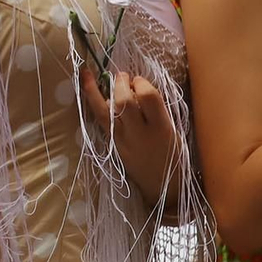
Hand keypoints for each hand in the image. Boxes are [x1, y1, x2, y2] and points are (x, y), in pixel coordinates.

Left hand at [81, 69, 177, 205]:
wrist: (162, 188)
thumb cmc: (174, 157)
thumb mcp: (175, 131)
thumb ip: (158, 110)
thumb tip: (139, 89)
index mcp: (162, 129)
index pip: (148, 97)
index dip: (141, 82)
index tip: (139, 80)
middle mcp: (140, 134)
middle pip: (124, 102)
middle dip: (120, 83)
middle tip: (122, 75)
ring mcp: (123, 141)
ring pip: (105, 111)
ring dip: (95, 90)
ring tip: (87, 74)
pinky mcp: (113, 146)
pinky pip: (100, 121)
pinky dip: (93, 104)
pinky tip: (87, 92)